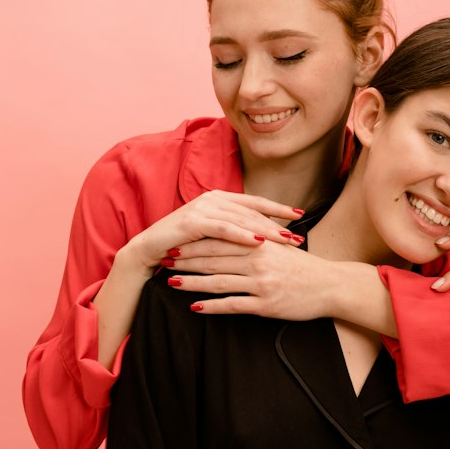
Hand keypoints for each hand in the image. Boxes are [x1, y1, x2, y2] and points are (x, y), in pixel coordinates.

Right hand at [128, 192, 303, 274]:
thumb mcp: (212, 236)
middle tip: (298, 235)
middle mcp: (213, 198)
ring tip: (286, 240)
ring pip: (242, 218)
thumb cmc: (182, 246)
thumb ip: (233, 229)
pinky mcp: (193, 221)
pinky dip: (243, 234)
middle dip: (278, 223)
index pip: (255, 202)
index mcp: (220, 199)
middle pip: (252, 211)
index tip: (300, 215)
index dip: (278, 208)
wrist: (149, 250)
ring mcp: (203, 207)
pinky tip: (259, 242)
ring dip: (266, 230)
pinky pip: (224, 228)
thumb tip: (262, 235)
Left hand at [166, 237, 339, 320]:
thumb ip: (255, 239)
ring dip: (192, 282)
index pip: (219, 239)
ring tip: (171, 282)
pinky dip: (211, 306)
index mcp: (260, 243)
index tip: (175, 242)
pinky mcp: (266, 304)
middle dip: (186, 259)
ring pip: (218, 281)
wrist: (331, 286)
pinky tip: (195, 308)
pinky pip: (232, 305)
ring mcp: (261, 283)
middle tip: (163, 259)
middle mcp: (258, 260)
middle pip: (213, 258)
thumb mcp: (280, 246)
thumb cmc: (303, 267)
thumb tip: (229, 235)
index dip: (195, 241)